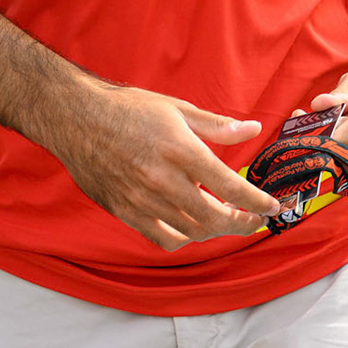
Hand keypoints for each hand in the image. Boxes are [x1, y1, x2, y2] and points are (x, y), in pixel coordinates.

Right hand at [46, 83, 279, 250]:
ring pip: (191, 232)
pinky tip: (191, 227)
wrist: (76, 119)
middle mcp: (164, 180)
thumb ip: (217, 125)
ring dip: (215, 231)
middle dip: (241, 223)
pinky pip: (162, 238)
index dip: (256, 201)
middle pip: (214, 217)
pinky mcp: (125, 212)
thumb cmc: (129, 109)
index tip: (271, 207)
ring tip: (226, 221)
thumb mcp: (177, 108)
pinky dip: (184, 238)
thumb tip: (253, 128)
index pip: (230, 186)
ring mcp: (143, 200)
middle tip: (253, 220)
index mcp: (181, 150)